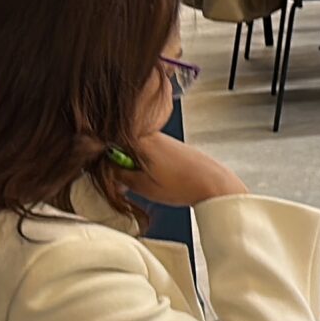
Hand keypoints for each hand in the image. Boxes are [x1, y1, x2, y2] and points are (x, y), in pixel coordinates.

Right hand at [114, 131, 247, 206]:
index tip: (109, 176)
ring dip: (135, 166)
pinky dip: (149, 164)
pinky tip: (160, 177)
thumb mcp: (142, 186)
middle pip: (121, 147)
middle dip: (121, 165)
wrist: (215, 184)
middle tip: (128, 183)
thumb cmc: (184, 185)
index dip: (104, 163)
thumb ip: (118, 174)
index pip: (107, 146)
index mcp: (140, 141)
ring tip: (149, 181)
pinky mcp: (171, 144)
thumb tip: (104, 167)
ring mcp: (162, 138)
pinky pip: (150, 153)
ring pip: (136, 151)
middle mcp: (150, 134)